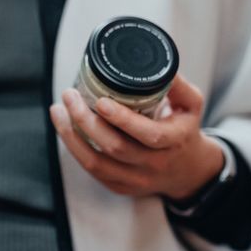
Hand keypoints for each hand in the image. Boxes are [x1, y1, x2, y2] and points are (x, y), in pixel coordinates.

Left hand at [49, 74, 223, 199]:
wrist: (187, 171)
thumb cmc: (184, 131)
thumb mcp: (192, 105)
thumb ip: (177, 84)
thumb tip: (157, 64)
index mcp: (174, 141)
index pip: (148, 134)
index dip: (122, 119)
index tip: (100, 100)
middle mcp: (154, 164)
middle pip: (115, 147)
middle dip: (86, 120)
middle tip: (69, 96)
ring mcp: (136, 179)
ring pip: (96, 163)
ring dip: (71, 136)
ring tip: (58, 111)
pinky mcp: (121, 187)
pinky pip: (92, 171)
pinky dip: (75, 149)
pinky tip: (65, 129)